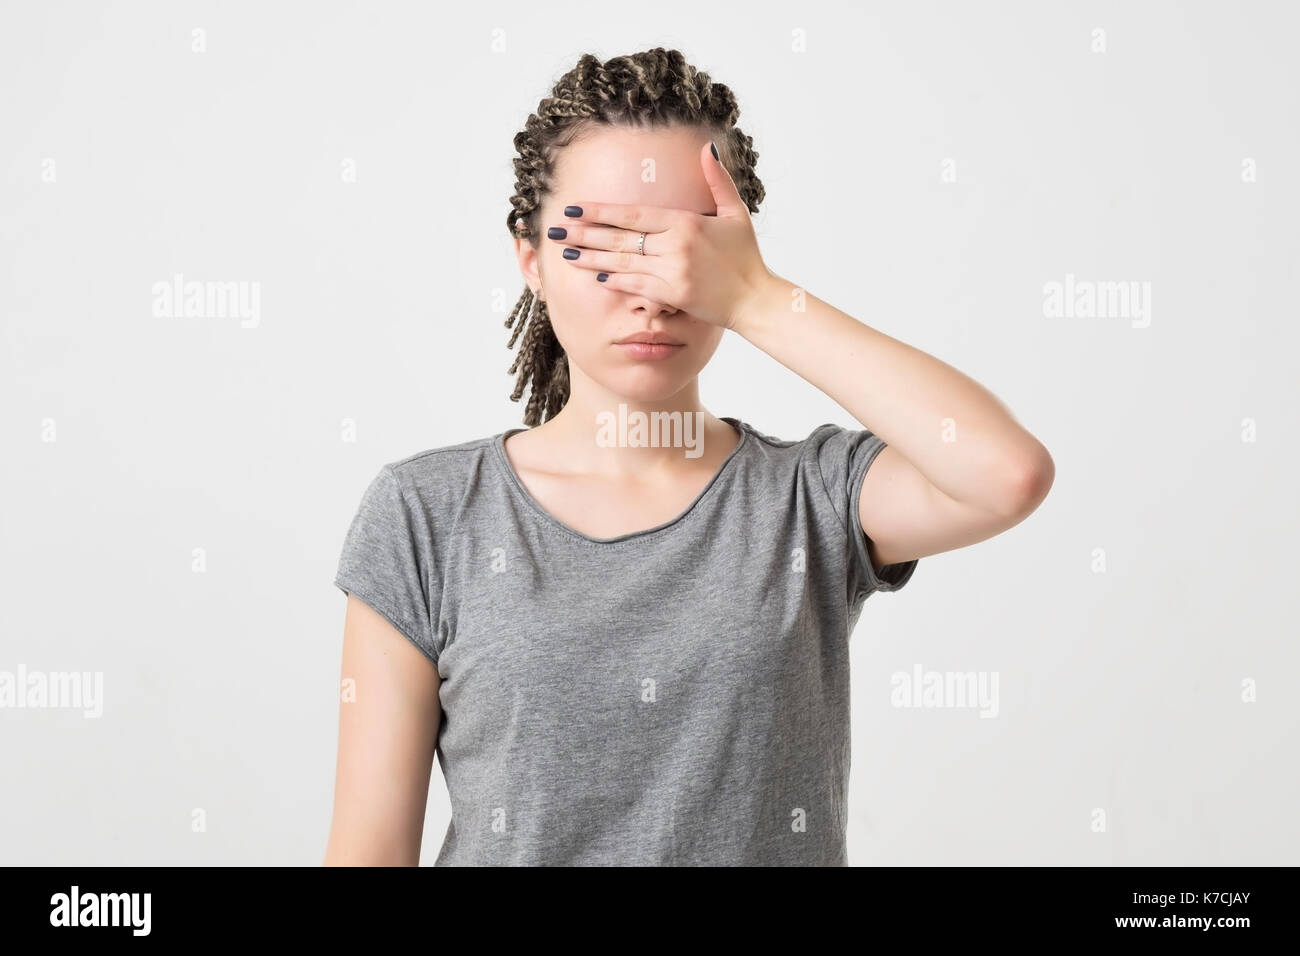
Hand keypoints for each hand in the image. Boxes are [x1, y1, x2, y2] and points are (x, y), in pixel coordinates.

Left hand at [547, 141, 774, 330]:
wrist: (755, 299)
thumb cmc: (745, 257)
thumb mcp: (735, 213)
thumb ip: (717, 180)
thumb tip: (707, 147)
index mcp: (686, 222)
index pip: (633, 214)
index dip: (600, 211)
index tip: (574, 208)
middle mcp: (675, 246)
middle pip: (620, 238)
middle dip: (584, 233)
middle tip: (556, 229)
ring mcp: (672, 273)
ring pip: (622, 263)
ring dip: (591, 258)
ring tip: (566, 253)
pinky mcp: (672, 296)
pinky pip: (636, 286)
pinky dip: (615, 280)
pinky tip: (596, 274)